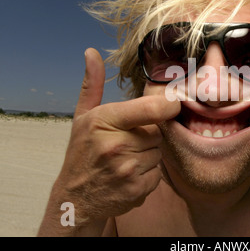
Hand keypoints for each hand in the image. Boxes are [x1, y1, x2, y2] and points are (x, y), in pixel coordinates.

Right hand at [54, 48, 179, 224]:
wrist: (75, 198)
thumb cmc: (81, 152)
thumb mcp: (82, 116)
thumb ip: (92, 84)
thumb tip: (92, 52)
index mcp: (104, 121)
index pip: (152, 108)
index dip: (169, 105)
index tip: (171, 104)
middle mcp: (116, 145)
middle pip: (158, 132)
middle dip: (148, 135)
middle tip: (127, 141)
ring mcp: (127, 169)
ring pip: (159, 153)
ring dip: (148, 155)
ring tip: (125, 159)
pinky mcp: (137, 189)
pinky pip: (158, 174)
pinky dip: (148, 174)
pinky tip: (129, 174)